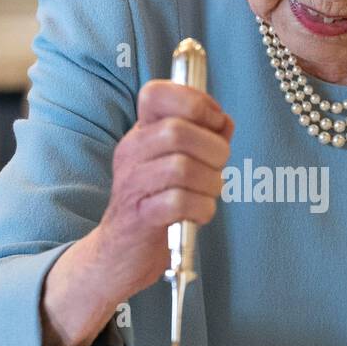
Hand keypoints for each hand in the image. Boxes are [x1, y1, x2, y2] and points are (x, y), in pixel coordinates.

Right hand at [95, 79, 234, 296]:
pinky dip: (201, 208)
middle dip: (213, 150)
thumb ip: (203, 136)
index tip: (214, 124)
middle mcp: (131, 152)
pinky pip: (178, 202)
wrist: (122, 252)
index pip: (156, 93)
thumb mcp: (177, 161)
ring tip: (209, 194)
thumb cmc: (158, 201)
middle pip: (177, 131)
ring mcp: (132, 184)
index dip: (195, 102)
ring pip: (181, 167)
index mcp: (141, 132)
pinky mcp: (139, 217)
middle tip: (217, 168)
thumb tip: (224, 121)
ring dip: (210, 183)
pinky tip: (199, 213)